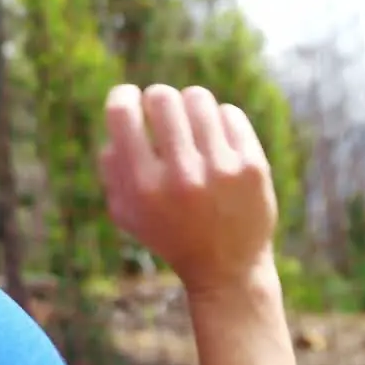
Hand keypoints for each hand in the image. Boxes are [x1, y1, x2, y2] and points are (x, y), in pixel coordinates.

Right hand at [98, 84, 277, 295]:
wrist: (227, 269)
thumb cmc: (168, 233)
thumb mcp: (126, 211)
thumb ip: (111, 165)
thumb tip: (121, 111)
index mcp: (143, 187)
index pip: (123, 113)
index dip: (122, 96)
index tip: (128, 98)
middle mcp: (182, 176)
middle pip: (162, 97)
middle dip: (157, 99)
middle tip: (161, 114)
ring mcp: (220, 169)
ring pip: (198, 98)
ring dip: (189, 106)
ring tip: (190, 125)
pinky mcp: (252, 166)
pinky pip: (229, 113)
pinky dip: (218, 121)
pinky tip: (215, 140)